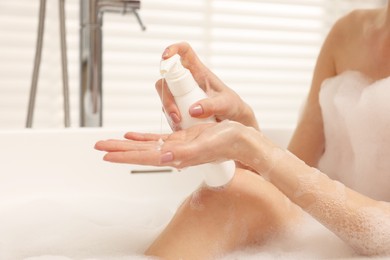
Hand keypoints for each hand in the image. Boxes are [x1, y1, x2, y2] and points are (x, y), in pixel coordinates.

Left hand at [94, 121, 247, 168]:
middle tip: (98, 146)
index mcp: (176, 156)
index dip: (124, 156)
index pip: (144, 157)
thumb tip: (163, 157)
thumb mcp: (205, 146)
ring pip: (145, 145)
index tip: (106, 155)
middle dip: (118, 150)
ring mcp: (175, 146)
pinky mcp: (181, 138)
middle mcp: (172, 153)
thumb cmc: (227, 143)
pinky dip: (143, 137)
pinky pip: (157, 138)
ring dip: (126, 144)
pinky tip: (132, 135)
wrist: (239, 140)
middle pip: (139, 152)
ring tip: (109, 142)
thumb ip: (184, 154)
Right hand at [158, 42, 258, 130]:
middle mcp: (187, 80)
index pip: (184, 52)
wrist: (232, 122)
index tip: (165, 56)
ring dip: (168, 110)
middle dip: (166, 97)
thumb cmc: (232, 107)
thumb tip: (192, 110)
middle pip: (166, 79)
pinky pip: (168, 111)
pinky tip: (181, 127)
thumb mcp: (226, 105)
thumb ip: (211, 106)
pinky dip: (171, 120)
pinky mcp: (178, 107)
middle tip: (176, 115)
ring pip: (164, 96)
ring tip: (180, 124)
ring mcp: (181, 94)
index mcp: (199, 71)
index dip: (173, 49)